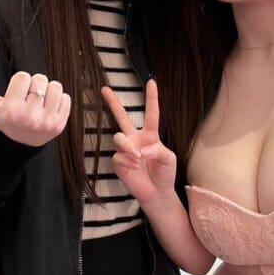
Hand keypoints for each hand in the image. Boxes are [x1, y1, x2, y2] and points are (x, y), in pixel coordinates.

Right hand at [0, 70, 70, 146]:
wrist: (18, 142)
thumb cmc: (1, 119)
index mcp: (11, 110)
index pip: (23, 76)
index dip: (20, 81)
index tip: (16, 92)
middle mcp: (30, 117)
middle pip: (40, 79)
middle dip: (34, 84)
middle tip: (28, 97)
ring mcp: (47, 122)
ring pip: (55, 86)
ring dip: (48, 90)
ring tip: (39, 100)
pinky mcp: (59, 125)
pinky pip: (66, 98)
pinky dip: (58, 99)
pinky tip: (47, 108)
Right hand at [100, 78, 176, 206]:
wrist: (157, 192)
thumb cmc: (165, 173)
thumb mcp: (169, 159)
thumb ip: (157, 150)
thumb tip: (140, 149)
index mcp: (151, 135)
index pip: (151, 113)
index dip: (151, 98)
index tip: (152, 82)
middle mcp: (136, 139)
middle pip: (121, 117)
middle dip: (112, 103)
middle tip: (104, 89)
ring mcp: (126, 149)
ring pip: (118, 137)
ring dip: (128, 147)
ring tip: (137, 158)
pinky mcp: (118, 161)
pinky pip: (118, 155)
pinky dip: (127, 160)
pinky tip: (134, 167)